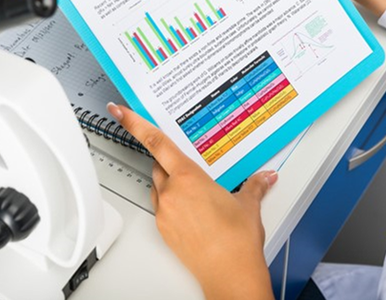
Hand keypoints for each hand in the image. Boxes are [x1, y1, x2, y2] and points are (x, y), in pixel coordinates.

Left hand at [108, 103, 276, 299]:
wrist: (230, 274)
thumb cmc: (237, 241)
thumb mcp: (248, 204)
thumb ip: (255, 184)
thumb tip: (265, 177)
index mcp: (188, 177)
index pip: (156, 141)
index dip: (134, 123)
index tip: (120, 111)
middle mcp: (171, 192)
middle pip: (158, 164)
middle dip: (169, 160)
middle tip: (187, 164)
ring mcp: (165, 213)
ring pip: (158, 186)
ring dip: (170, 182)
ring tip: (195, 191)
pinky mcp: (164, 231)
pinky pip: (161, 207)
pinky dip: (172, 202)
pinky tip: (192, 209)